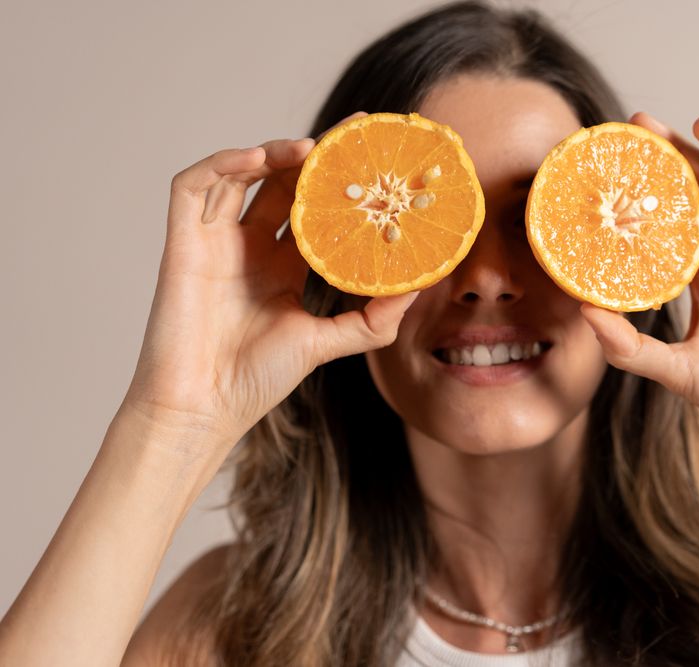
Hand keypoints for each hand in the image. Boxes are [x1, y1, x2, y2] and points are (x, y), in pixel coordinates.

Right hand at [123, 111, 416, 452]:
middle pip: (282, 183)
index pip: (313, 208)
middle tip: (351, 135)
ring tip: (310, 149)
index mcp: (283, 265)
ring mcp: (214, 241)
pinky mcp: (182, 242)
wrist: (205, 406)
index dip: (338, 180)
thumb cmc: (258, 378)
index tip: (373, 154)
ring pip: (241, 175)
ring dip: (274, 154)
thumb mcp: (328, 343)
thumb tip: (420, 287)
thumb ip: (372, 319)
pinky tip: (257, 160)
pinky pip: (194, 187)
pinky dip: (222, 164)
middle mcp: (250, 247)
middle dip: (314, 156)